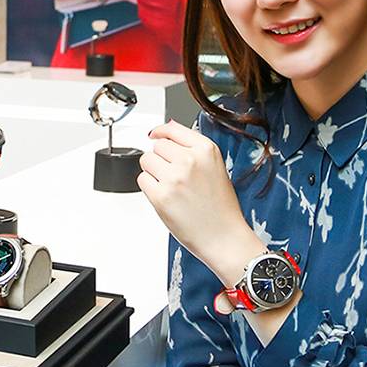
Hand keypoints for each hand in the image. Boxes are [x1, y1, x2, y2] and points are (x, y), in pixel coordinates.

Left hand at [138, 121, 260, 278]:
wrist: (224, 237)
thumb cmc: (221, 208)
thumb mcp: (215, 167)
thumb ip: (191, 148)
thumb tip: (165, 131)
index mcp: (206, 150)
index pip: (172, 128)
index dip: (160, 131)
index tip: (155, 134)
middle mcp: (190, 160)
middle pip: (158, 146)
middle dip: (162, 159)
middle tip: (174, 177)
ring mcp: (174, 177)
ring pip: (147, 160)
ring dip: (153, 172)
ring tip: (171, 187)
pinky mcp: (160, 195)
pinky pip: (142, 179)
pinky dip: (150, 188)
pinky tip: (167, 197)